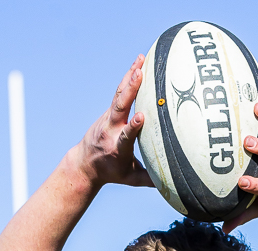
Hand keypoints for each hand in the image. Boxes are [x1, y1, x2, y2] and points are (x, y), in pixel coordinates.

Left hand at [72, 55, 153, 189]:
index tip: (141, 116)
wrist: (84, 164)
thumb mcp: (130, 179)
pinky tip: (138, 64)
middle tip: (139, 73)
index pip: (126, 136)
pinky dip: (128, 78)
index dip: (133, 126)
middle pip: (120, 107)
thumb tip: (173, 183)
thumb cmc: (111, 172)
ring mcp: (108, 119)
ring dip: (129, 77)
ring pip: (119, 95)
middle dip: (129, 90)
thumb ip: (150, 179)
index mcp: (118, 148)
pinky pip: (119, 93)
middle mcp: (111, 130)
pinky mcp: (109, 112)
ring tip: (140, 59)